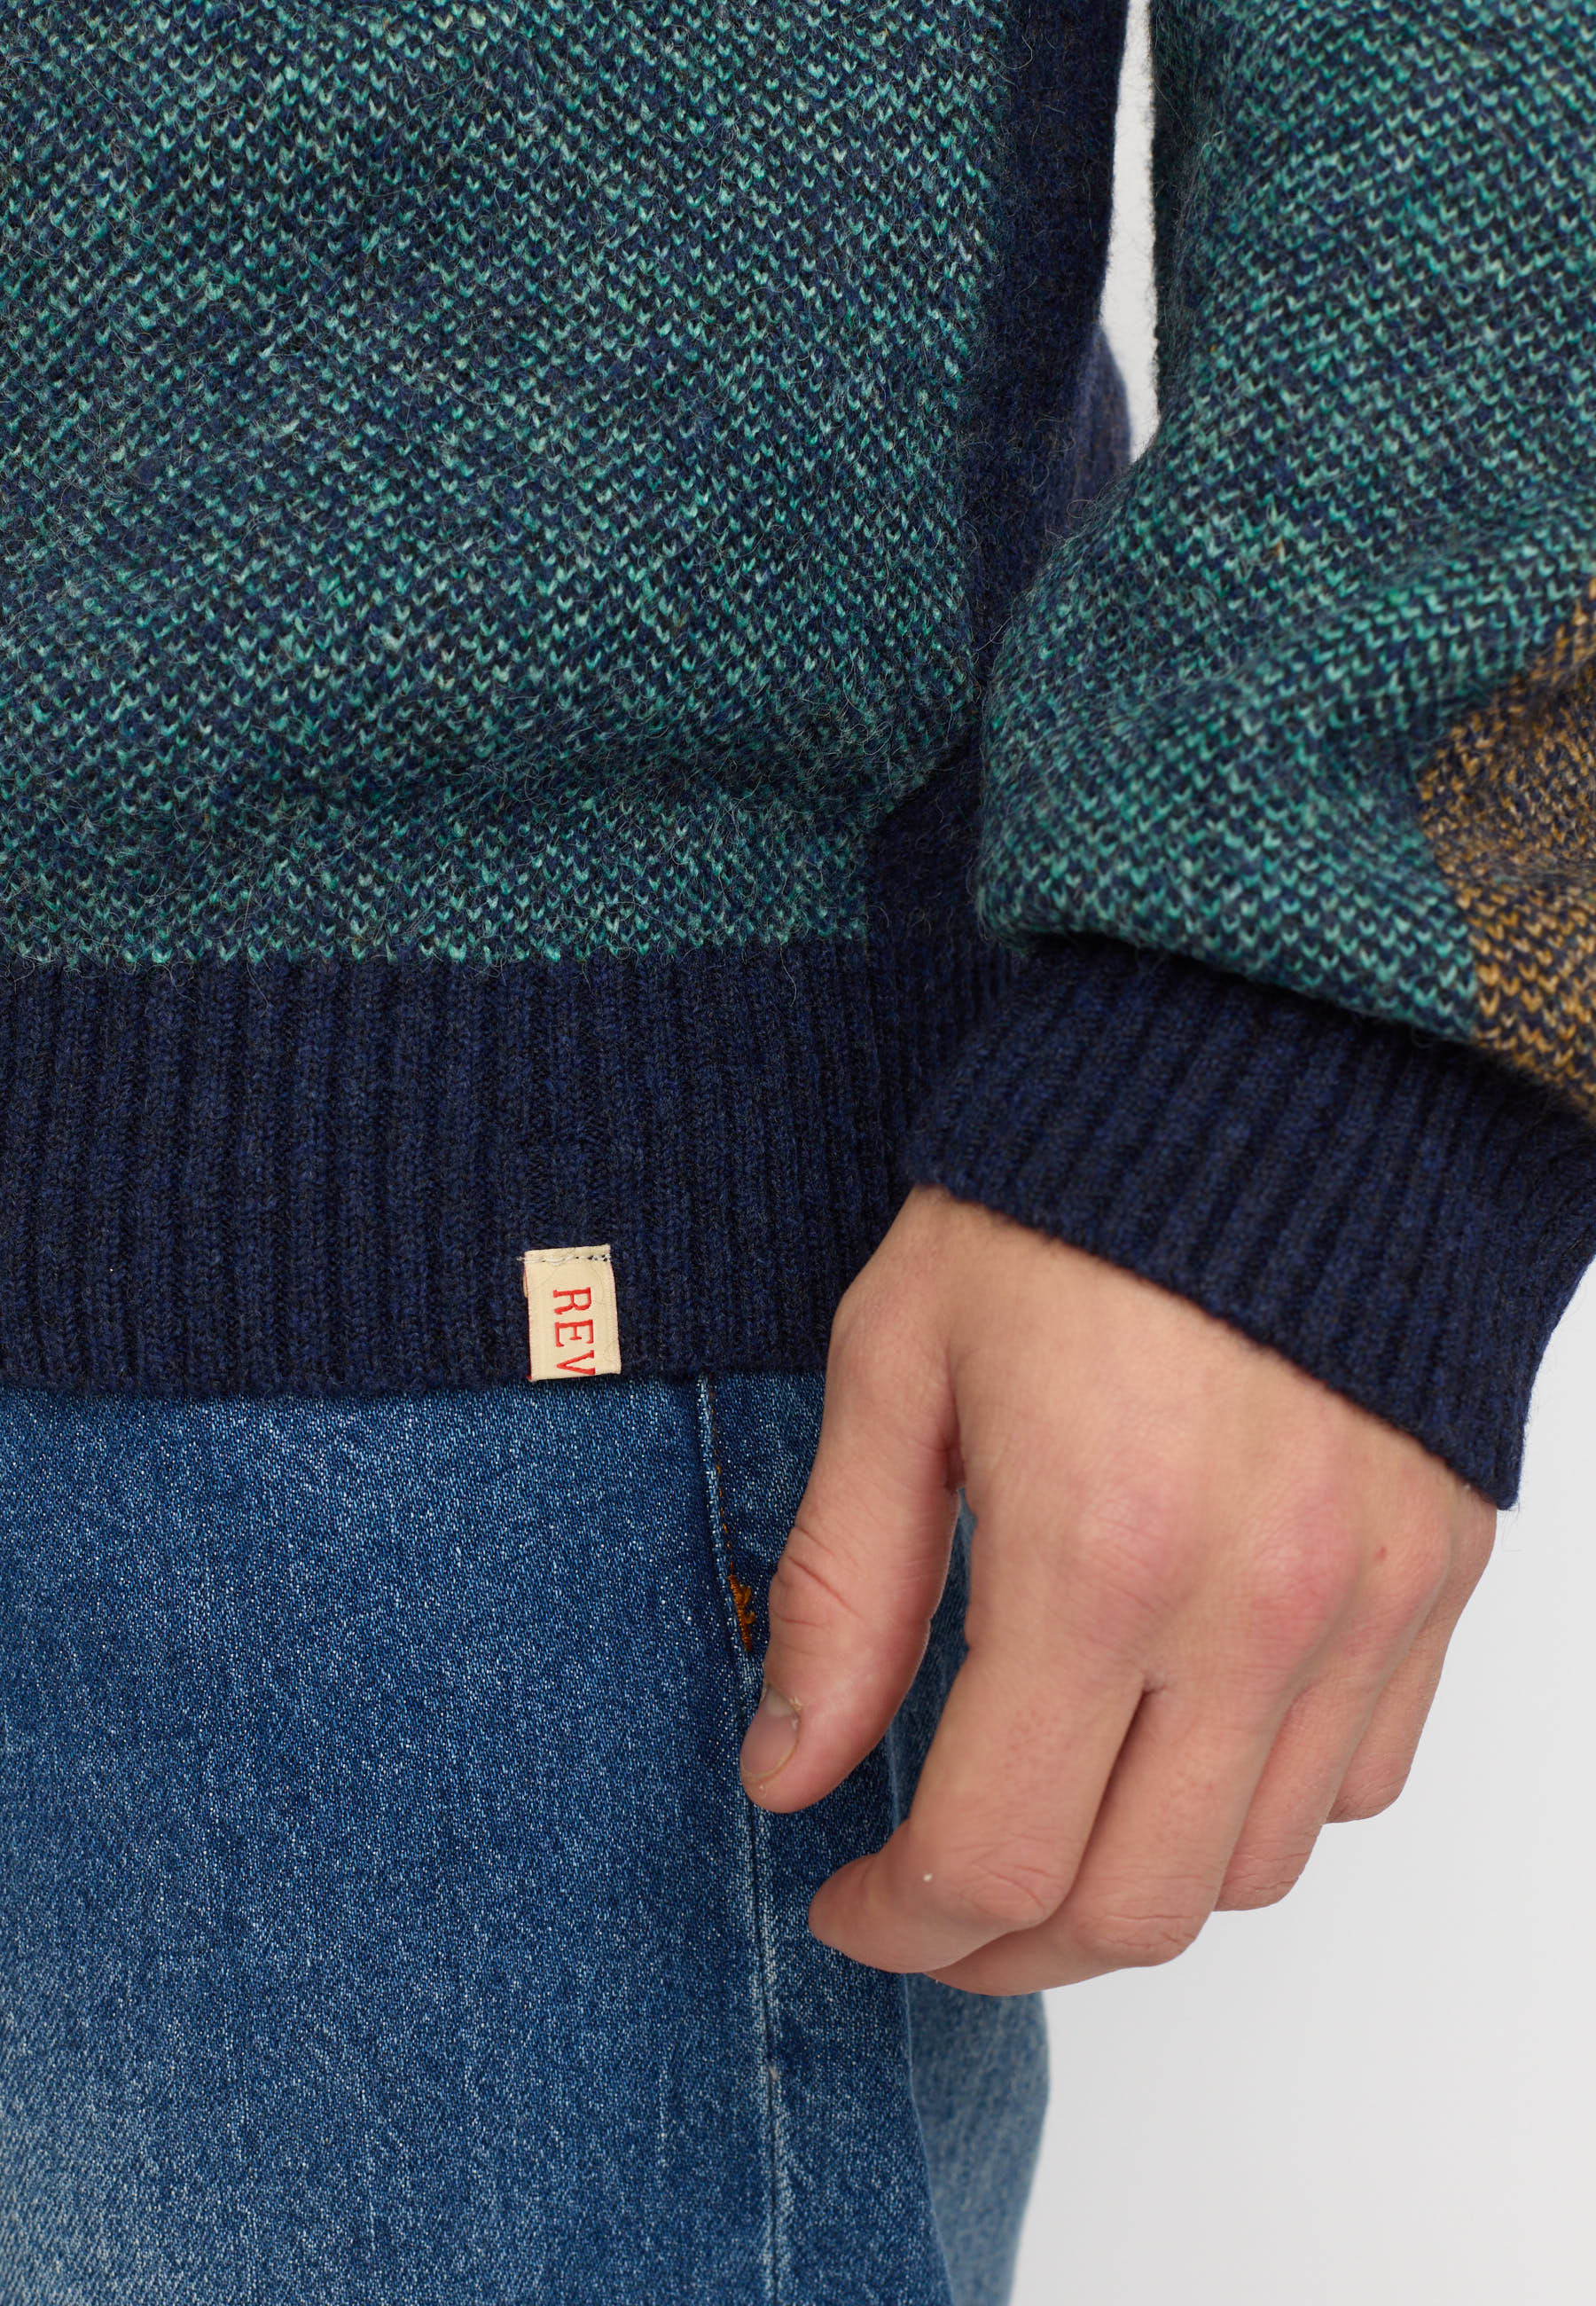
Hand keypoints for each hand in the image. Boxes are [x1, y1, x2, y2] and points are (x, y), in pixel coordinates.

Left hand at [739, 1185, 1496, 1993]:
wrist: (1277, 1070)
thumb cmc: (1067, 1196)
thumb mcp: (898, 1361)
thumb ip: (845, 1585)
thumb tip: (787, 1771)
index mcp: (1096, 1553)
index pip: (995, 1855)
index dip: (899, 1923)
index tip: (844, 1902)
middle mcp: (1254, 1609)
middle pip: (1132, 1910)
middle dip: (1002, 1947)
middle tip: (927, 1905)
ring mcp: (1366, 1602)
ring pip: (1253, 1869)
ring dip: (1128, 1890)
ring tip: (1042, 1826)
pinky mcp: (1432, 1575)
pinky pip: (1360, 1777)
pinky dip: (1257, 1807)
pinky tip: (1172, 1741)